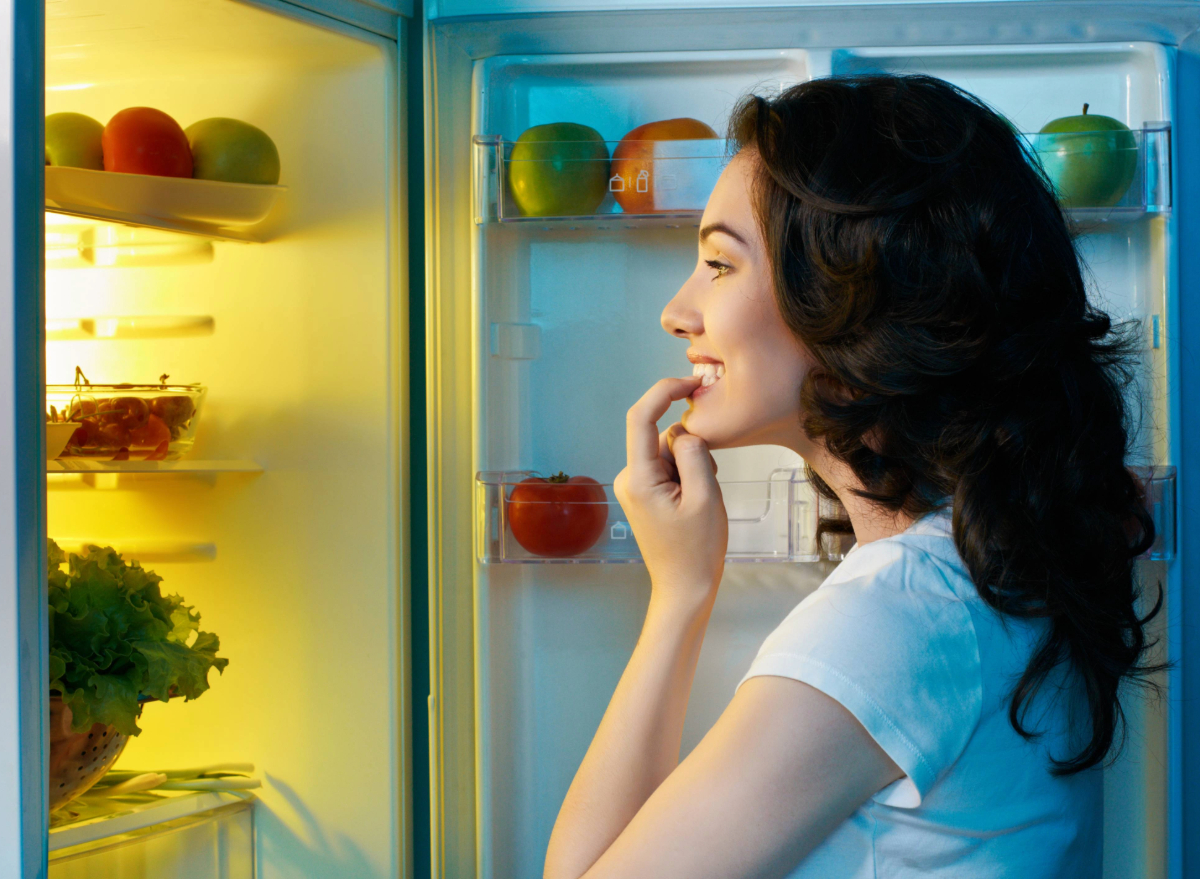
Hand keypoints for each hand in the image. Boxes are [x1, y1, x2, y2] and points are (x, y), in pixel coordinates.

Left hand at [614, 377, 727, 607]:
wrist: (685, 588)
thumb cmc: (696, 550)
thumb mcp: (705, 496)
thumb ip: (695, 453)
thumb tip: (685, 430)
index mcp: (638, 478)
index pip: (640, 417)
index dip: (664, 391)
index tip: (691, 383)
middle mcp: (628, 478)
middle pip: (662, 437)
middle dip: (691, 448)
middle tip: (710, 483)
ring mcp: (634, 486)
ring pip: (668, 452)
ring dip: (691, 465)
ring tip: (702, 500)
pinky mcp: (643, 493)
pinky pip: (668, 467)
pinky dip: (687, 475)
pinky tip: (695, 501)